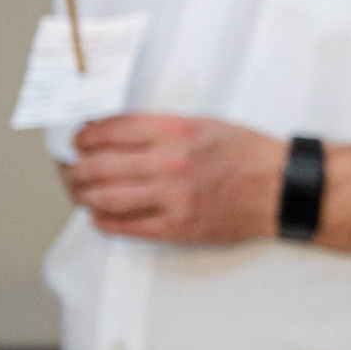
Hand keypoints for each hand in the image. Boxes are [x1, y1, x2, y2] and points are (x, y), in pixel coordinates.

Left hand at [62, 114, 283, 243]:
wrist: (279, 188)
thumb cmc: (246, 153)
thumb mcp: (204, 123)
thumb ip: (159, 128)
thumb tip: (113, 134)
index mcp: (177, 130)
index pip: (111, 130)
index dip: (85, 136)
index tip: (77, 141)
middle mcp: (171, 163)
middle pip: (99, 165)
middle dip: (75, 167)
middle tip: (71, 167)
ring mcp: (172, 198)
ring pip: (104, 197)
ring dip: (83, 194)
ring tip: (80, 190)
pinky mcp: (176, 226)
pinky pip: (124, 226)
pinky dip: (102, 220)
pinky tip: (98, 214)